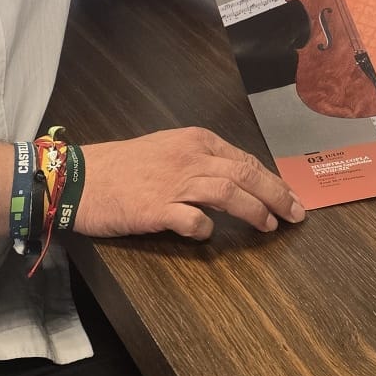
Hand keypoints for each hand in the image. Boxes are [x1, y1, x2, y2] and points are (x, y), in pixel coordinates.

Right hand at [72, 128, 305, 239]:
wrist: (80, 178)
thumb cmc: (123, 166)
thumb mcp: (167, 150)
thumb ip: (200, 161)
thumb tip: (236, 179)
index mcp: (195, 140)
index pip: (244, 159)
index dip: (271, 179)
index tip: (288, 196)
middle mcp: (190, 157)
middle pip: (245, 174)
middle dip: (276, 194)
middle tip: (296, 214)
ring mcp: (174, 182)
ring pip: (229, 192)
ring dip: (255, 210)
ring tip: (270, 226)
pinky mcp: (157, 208)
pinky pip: (193, 219)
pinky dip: (206, 227)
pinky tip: (209, 235)